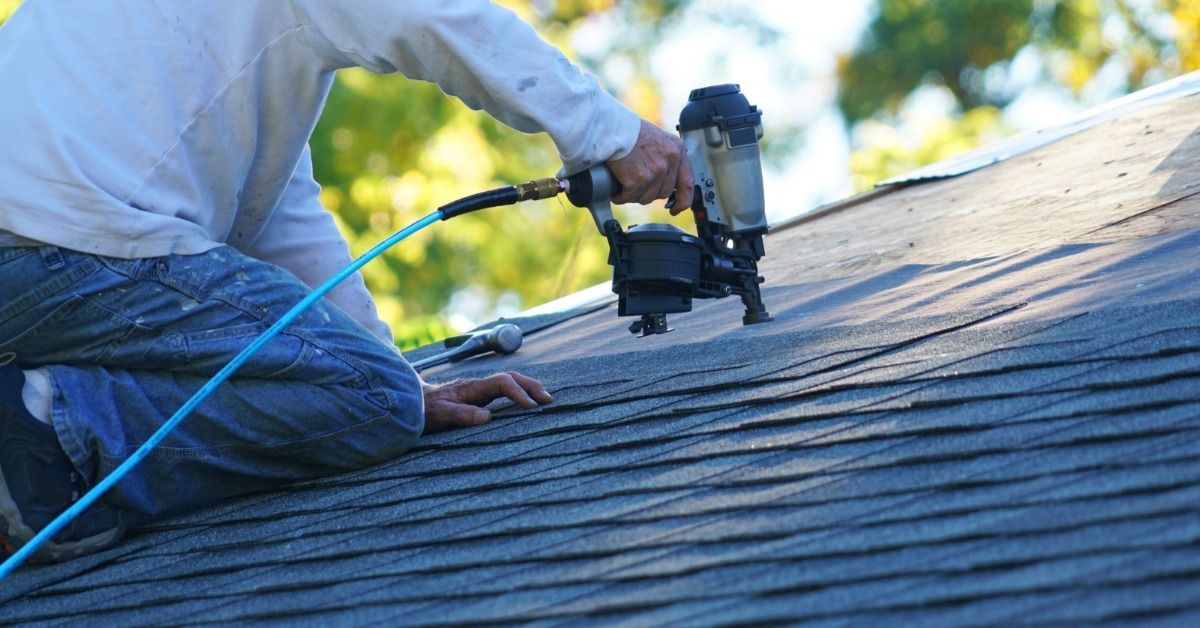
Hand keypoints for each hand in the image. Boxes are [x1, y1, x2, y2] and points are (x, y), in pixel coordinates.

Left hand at [422, 371, 552, 433]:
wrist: (414, 403)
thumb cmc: (426, 410)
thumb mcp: (441, 415)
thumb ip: (462, 415)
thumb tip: (487, 417)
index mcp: (472, 387)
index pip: (502, 382)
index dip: (518, 392)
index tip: (531, 407)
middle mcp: (479, 385)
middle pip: (511, 377)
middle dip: (531, 386)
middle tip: (548, 400)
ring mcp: (480, 389)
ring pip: (510, 381)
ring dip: (529, 387)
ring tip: (545, 399)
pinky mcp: (480, 395)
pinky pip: (505, 390)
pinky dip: (520, 392)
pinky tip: (529, 401)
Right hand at [606, 119, 693, 214]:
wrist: (611, 127)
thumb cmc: (629, 131)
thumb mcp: (657, 140)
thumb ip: (664, 159)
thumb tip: (663, 182)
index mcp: (677, 150)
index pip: (687, 183)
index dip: (683, 201)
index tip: (676, 209)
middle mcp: (670, 160)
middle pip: (663, 193)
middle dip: (648, 193)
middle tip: (635, 186)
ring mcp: (656, 171)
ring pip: (646, 197)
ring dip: (633, 194)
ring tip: (623, 183)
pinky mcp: (639, 179)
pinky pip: (630, 196)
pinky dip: (620, 196)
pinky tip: (615, 189)